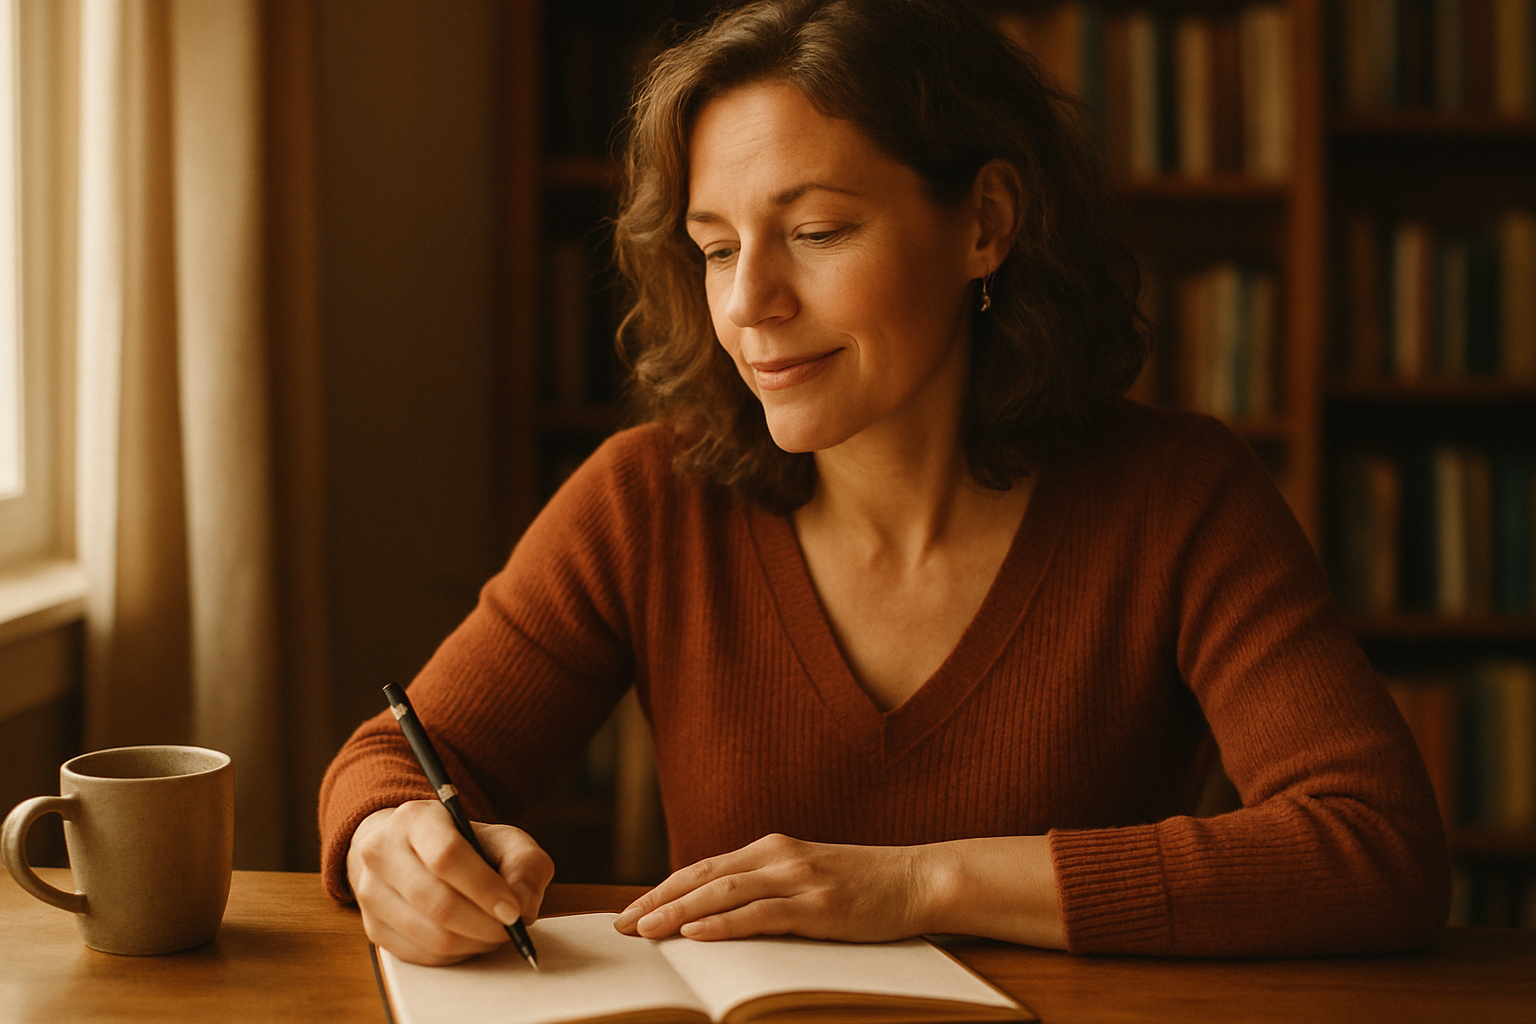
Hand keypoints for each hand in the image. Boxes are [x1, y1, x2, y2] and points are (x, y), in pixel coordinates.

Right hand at [346, 800, 554, 965]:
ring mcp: (370, 893)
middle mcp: (382, 852)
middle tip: (510, 929)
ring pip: (429, 935)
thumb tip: (521, 904)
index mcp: (415, 819)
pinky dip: (456, 956)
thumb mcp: (503, 840)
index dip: (484, 888)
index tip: (513, 910)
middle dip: (484, 924)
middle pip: (436, 902)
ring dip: (473, 943)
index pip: (446, 856)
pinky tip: (471, 940)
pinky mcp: (373, 928)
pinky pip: (421, 955)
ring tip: (495, 934)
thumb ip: (524, 864)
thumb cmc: (466, 846)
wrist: (412, 852)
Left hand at [612, 833, 937, 942]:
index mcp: (772, 848)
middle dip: (658, 901)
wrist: (918, 878)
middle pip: (703, 877)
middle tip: (622, 926)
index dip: (663, 889)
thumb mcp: (808, 876)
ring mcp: (798, 880)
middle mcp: (779, 857)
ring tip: (647, 930)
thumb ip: (768, 886)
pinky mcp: (818, 907)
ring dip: (679, 912)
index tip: (631, 911)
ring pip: (723, 893)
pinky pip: (761, 915)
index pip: (703, 868)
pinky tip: (698, 934)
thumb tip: (720, 914)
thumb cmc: (864, 885)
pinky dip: (724, 924)